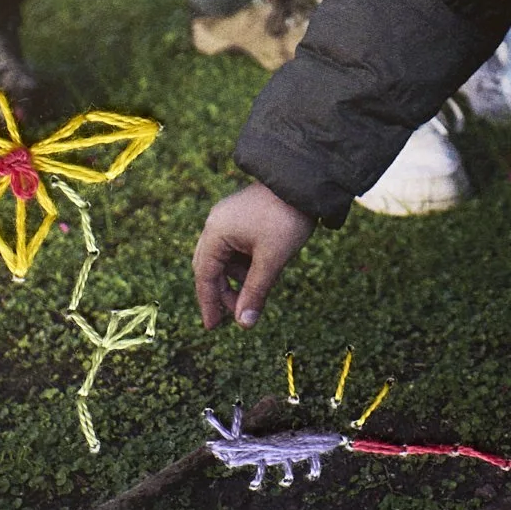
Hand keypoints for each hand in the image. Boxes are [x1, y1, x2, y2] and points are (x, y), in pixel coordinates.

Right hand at [193, 182, 317, 327]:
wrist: (305, 182)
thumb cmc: (286, 218)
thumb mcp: (272, 260)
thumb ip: (255, 292)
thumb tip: (244, 325)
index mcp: (216, 232)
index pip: (205, 275)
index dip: (209, 303)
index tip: (213, 327)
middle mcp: (217, 224)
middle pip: (210, 267)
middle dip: (221, 293)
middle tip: (233, 317)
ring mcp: (229, 218)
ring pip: (224, 258)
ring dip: (236, 279)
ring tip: (254, 296)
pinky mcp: (242, 216)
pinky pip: (236, 247)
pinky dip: (244, 265)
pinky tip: (260, 275)